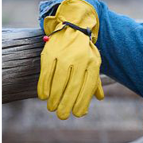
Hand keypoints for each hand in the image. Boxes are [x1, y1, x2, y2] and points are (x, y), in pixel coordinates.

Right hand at [37, 0, 103, 118]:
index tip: (76, 113)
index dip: (82, 101)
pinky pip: (46, 72)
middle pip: (73, 85)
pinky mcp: (50, 52)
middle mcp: (80, 58)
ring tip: (52, 108)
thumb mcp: (93, 62)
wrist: (72, 26)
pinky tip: (43, 96)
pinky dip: (44, 86)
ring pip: (59, 80)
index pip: (88, 86)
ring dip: (55, 97)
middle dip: (67, 103)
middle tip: (62, 116)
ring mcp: (64, 55)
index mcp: (92, 62)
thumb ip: (95, 80)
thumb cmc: (83, 50)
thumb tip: (99, 98)